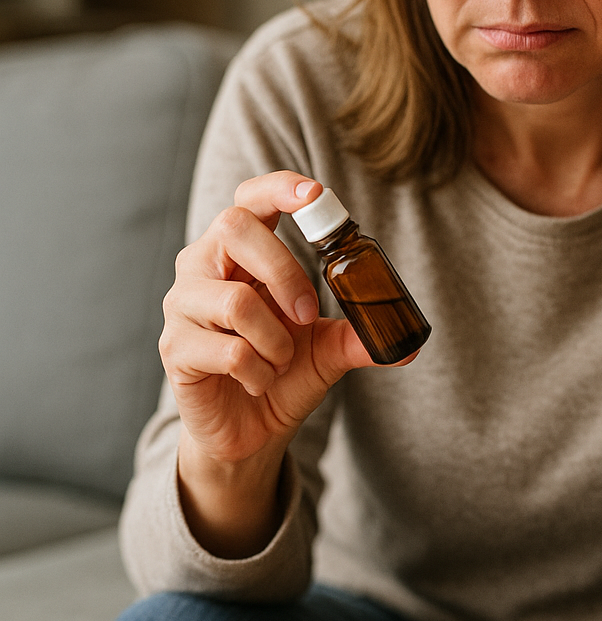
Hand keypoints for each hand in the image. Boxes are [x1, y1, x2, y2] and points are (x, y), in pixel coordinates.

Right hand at [160, 171, 374, 466]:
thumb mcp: (326, 348)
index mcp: (239, 252)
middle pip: (235, 228)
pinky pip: (230, 351)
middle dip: (286, 272)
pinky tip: (259, 381)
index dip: (278, 188)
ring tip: (280, 361)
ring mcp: (183, 305)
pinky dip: (260, 372)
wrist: (249, 432)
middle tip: (307, 315)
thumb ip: (358, 335)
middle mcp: (202, 266)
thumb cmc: (280, 374)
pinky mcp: (175, 348)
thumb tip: (408, 341)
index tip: (315, 193)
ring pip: (235, 301)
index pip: (250, 199)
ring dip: (276, 341)